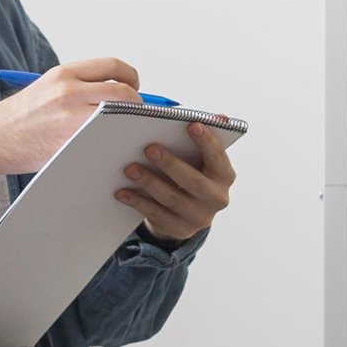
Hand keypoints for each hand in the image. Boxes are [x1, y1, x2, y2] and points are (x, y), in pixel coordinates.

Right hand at [0, 58, 143, 174]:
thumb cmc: (19, 117)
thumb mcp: (48, 87)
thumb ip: (80, 86)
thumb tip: (118, 94)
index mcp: (64, 73)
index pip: (113, 66)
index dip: (131, 77)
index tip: (134, 87)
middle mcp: (69, 91)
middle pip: (124, 92)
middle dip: (136, 104)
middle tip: (134, 114)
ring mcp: (71, 118)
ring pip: (119, 117)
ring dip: (128, 124)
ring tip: (124, 130)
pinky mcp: (71, 143)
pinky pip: (105, 139)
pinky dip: (113, 142)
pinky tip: (110, 146)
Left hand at [116, 121, 235, 243]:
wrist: (186, 213)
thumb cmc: (192, 173)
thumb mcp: (200, 158)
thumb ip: (205, 138)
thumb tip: (221, 117)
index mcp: (224, 176)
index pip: (218, 157)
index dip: (206, 141)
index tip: (191, 124)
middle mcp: (216, 198)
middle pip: (194, 181)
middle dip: (171, 164)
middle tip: (149, 148)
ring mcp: (198, 217)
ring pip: (172, 199)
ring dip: (149, 182)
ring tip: (129, 169)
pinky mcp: (179, 229)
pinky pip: (156, 214)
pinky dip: (138, 202)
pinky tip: (122, 192)